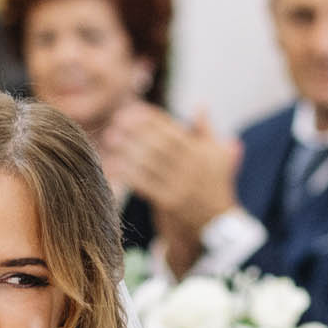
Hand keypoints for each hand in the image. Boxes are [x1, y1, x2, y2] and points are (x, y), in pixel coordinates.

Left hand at [103, 102, 240, 234]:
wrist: (216, 223)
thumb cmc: (214, 184)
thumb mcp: (218, 155)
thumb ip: (206, 130)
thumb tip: (201, 104)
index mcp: (200, 151)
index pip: (172, 128)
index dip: (150, 118)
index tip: (131, 110)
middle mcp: (191, 166)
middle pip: (158, 143)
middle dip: (136, 130)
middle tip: (115, 122)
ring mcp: (180, 184)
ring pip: (149, 163)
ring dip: (127, 149)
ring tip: (109, 139)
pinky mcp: (170, 202)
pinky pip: (144, 185)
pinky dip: (126, 174)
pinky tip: (111, 167)